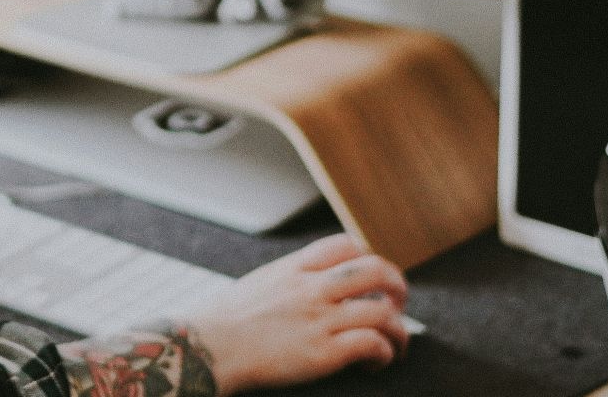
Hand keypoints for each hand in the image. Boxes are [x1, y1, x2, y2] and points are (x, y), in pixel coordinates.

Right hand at [188, 234, 407, 393]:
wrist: (208, 348)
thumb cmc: (226, 322)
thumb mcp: (261, 283)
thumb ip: (291, 279)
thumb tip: (312, 284)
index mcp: (296, 268)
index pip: (347, 245)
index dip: (369, 258)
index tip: (372, 279)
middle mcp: (312, 288)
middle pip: (376, 270)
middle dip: (397, 287)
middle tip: (398, 304)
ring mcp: (319, 319)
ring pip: (383, 313)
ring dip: (399, 331)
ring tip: (396, 345)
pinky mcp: (323, 353)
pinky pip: (372, 344)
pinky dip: (384, 354)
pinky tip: (375, 363)